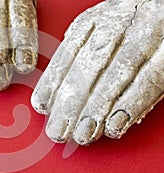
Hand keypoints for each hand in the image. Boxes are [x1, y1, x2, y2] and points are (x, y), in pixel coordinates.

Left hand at [31, 0, 163, 144]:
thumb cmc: (129, 23)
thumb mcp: (100, 27)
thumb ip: (79, 51)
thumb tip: (53, 87)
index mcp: (96, 20)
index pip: (67, 53)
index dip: (52, 82)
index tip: (41, 106)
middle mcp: (119, 25)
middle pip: (87, 68)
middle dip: (70, 103)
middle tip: (58, 131)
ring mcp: (146, 35)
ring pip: (115, 76)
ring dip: (96, 109)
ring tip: (83, 134)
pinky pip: (149, 81)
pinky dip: (130, 106)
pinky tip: (114, 125)